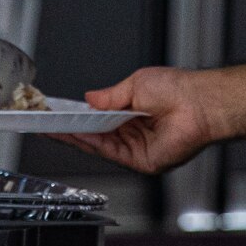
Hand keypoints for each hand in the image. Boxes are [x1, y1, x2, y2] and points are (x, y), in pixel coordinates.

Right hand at [49, 67, 224, 173]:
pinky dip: (91, 144)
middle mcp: (134, 134)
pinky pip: (111, 152)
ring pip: (99, 145)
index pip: (100, 119)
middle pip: (95, 135)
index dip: (79, 117)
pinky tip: (76, 134)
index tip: (58, 112)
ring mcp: (137, 149)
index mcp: (134, 114)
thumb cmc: (178, 89)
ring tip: (53, 126)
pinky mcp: (142, 161)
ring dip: (75, 136)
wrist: (199, 103)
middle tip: (46, 122)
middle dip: (70, 129)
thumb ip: (110, 97)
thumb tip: (89, 98)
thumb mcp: (136, 85)